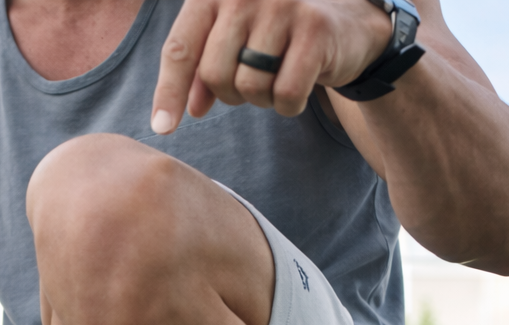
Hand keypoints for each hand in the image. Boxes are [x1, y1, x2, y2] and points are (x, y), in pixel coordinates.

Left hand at [150, 0, 392, 133]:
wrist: (345, 23)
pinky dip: (288, 106)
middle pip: (214, 74)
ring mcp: (282, 6)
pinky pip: (285, 95)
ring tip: (277, 78)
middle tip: (250, 85)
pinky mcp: (314, 29)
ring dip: (262, 100)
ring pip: (248, 87)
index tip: (162, 129)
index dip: (168, 92)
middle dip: (229, 95)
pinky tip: (298, 90)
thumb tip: (189, 110)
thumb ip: (204, 71)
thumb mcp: (235, 45)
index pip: (179, 48)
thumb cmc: (278, 36)